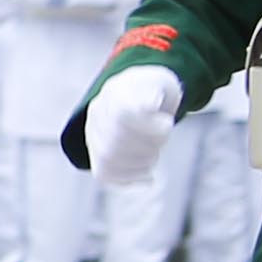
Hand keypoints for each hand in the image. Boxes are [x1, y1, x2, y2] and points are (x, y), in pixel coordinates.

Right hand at [81, 68, 178, 183]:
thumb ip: (158, 91)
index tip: (168, 123)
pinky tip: (148, 178)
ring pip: (108, 158)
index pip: (122, 114)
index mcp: (114, 91)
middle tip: (162, 138)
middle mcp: (97, 112)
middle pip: (116, 140)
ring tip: (153, 154)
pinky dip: (129, 178)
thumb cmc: (156, 92)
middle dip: (148, 145)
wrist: (139, 97)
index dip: (148, 126)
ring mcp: (93, 134)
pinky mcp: (95, 154)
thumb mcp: (164, 84)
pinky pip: (103, 173)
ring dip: (140, 163)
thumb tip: (150, 105)